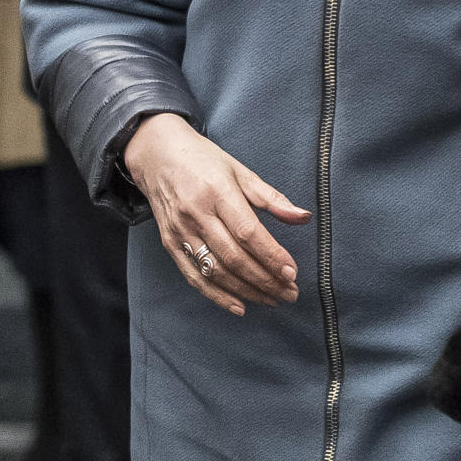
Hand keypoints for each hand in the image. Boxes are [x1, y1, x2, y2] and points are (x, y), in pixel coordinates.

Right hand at [124, 113, 311, 316]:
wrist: (157, 154)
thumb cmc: (203, 160)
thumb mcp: (240, 170)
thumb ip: (271, 197)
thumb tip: (303, 217)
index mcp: (218, 192)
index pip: (248, 232)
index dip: (271, 255)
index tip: (292, 273)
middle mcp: (197, 214)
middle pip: (234, 257)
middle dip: (265, 280)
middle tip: (290, 293)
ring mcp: (180, 231)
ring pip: (216, 271)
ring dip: (247, 291)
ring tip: (272, 300)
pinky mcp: (170, 243)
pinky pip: (194, 276)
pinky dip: (217, 295)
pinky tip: (239, 306)